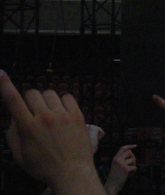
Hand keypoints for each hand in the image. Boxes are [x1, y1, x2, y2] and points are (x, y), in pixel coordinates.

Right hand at [0, 70, 105, 194]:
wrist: (72, 171)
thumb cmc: (44, 166)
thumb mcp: (20, 155)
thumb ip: (13, 134)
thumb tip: (14, 118)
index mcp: (28, 127)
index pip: (13, 101)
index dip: (5, 85)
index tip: (1, 72)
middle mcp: (45, 117)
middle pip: (32, 93)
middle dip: (29, 100)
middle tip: (33, 111)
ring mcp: (63, 114)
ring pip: (50, 93)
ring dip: (46, 100)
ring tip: (49, 113)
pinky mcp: (77, 114)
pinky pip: (67, 96)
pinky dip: (62, 101)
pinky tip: (62, 112)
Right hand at [104, 145, 136, 194]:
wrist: (111, 187)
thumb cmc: (114, 178)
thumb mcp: (115, 166)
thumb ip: (121, 160)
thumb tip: (132, 155)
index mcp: (115, 158)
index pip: (122, 148)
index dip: (129, 146)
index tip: (135, 146)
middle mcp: (118, 160)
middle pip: (130, 152)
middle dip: (133, 158)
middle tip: (132, 165)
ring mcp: (121, 164)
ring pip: (133, 159)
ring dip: (133, 165)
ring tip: (129, 171)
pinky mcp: (126, 169)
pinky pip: (135, 167)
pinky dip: (134, 172)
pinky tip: (129, 176)